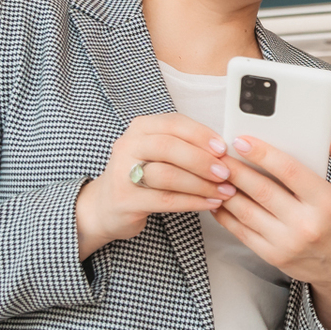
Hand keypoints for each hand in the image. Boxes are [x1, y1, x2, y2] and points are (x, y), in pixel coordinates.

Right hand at [76, 113, 227, 259]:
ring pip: (167, 175)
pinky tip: (210, 203)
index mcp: (141, 128)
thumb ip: (185, 145)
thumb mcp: (159, 153)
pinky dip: (192, 202)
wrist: (105, 206)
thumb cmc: (142, 175)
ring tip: (223, 191)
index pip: (174, 123)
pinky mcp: (125, 200)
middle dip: (202, 160)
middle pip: (169, 147)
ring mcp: (122, 173)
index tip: (223, 148)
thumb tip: (225, 150)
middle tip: (225, 172)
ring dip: (201, 184)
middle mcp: (128, 145)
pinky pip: (165, 200)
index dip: (201, 135)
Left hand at [213, 133, 330, 329]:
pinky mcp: (273, 256)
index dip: (263, 154)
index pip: (290, 172)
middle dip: (236, 169)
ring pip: (246, 211)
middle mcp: (306, 224)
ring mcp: (287, 243)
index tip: (243, 141)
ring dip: (226, 190)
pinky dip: (225, 214)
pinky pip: (242, 232)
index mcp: (328, 203)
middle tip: (218, 152)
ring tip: (214, 173)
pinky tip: (218, 199)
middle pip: (262, 190)